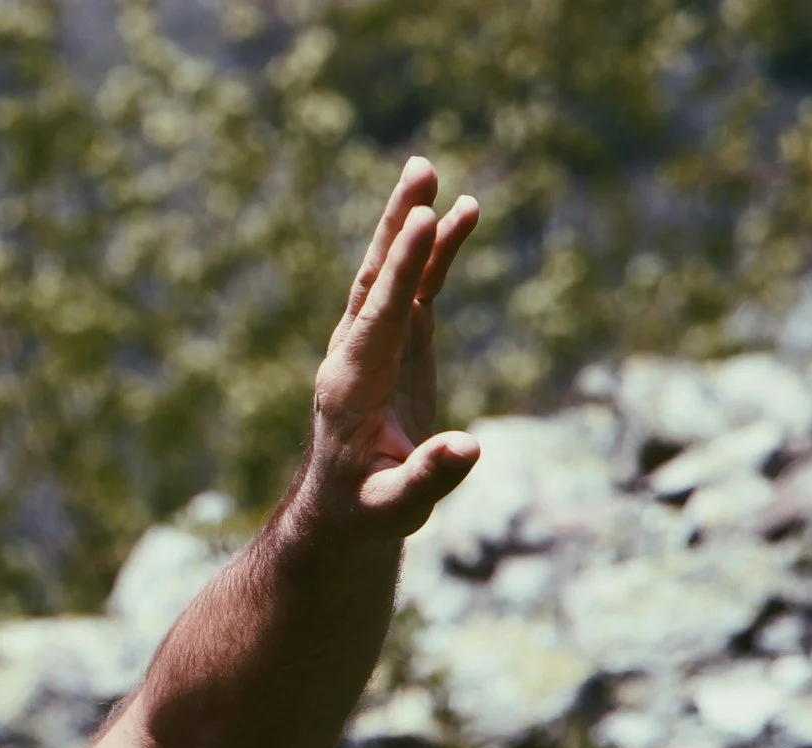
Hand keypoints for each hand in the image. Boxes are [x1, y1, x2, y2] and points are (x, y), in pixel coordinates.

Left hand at [290, 157, 482, 546]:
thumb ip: (428, 477)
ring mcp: (375, 346)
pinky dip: (436, 254)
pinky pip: (416, 289)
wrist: (342, 512)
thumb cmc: (365, 513)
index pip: (377, 316)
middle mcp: (355, 356)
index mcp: (350, 387)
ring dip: (409, 226)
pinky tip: (462, 214)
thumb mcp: (395, 507)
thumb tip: (468, 447)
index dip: (400, 269)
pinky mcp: (398, 347)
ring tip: (427, 172)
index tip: (422, 221)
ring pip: (390, 275)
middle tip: (418, 172)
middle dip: (396, 228)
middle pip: (374, 280)